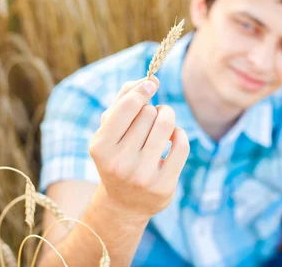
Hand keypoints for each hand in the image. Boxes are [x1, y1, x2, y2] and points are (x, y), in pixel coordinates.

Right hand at [89, 77, 189, 219]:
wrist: (124, 202)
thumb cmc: (117, 154)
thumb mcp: (109, 129)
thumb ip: (123, 99)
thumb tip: (149, 79)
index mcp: (100, 147)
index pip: (127, 106)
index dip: (143, 90)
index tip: (152, 83)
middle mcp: (119, 163)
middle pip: (148, 113)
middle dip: (152, 108)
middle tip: (149, 117)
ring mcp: (142, 176)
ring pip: (166, 123)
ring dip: (167, 115)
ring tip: (162, 120)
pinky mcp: (164, 186)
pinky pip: (181, 143)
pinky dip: (179, 134)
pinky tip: (171, 138)